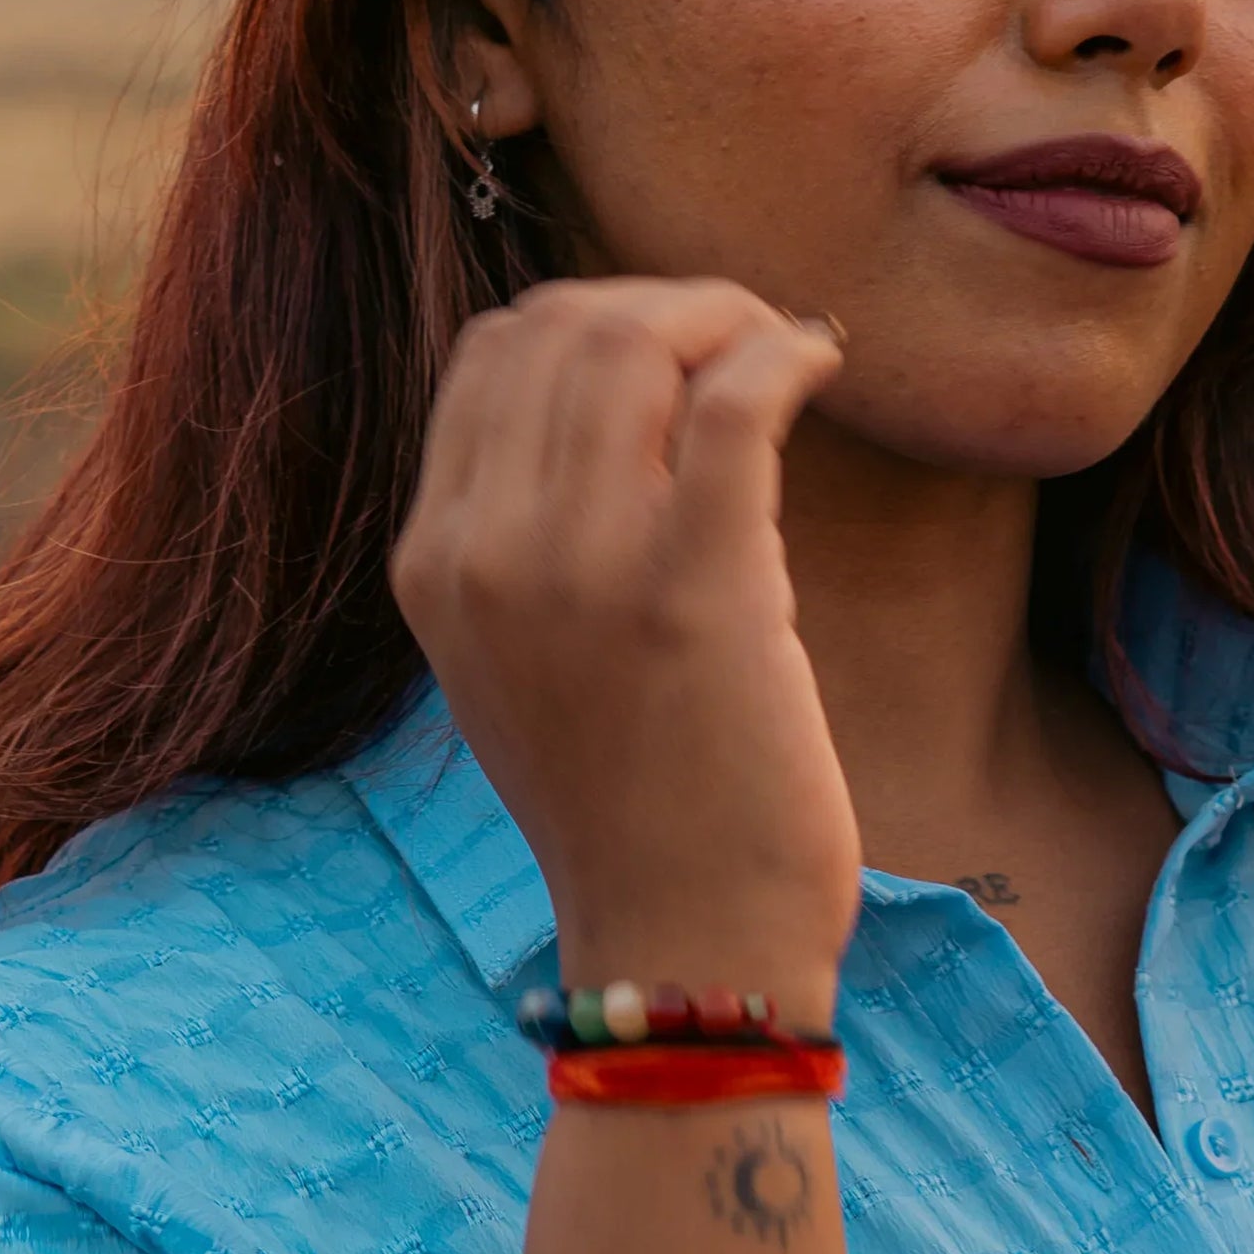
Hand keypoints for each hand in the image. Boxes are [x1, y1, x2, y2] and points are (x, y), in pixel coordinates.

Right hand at [393, 276, 863, 1016]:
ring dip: (729, 318)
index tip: (679, 352)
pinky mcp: (696, 592)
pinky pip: (735, 403)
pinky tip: (820, 367)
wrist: (682, 948)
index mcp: (433, 564)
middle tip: (748, 343)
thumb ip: (534, 541)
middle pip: (562, 325)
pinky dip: (785, 355)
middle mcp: (484, 553)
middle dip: (671, 305)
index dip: (597, 317)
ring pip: (637, 341)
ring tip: (786, 354)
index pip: (492, 355)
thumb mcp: (528, 663)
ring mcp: (581, 570)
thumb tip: (631, 404)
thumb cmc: (634, 812)